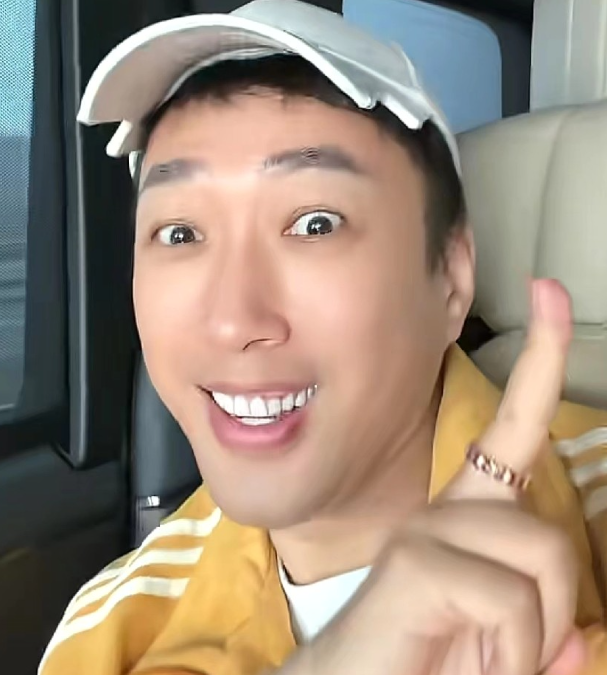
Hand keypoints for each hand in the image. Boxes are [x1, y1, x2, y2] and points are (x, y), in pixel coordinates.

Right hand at [282, 279, 584, 674]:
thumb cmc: (428, 658)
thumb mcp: (502, 642)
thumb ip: (545, 632)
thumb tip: (584, 645)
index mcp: (469, 513)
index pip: (511, 422)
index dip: (538, 356)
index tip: (549, 292)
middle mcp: (446, 508)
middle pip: (548, 532)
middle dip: (553, 610)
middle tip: (508, 652)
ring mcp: (426, 529)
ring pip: (537, 559)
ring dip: (529, 635)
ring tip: (481, 656)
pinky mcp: (413, 560)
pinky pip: (503, 596)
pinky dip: (507, 649)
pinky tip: (460, 655)